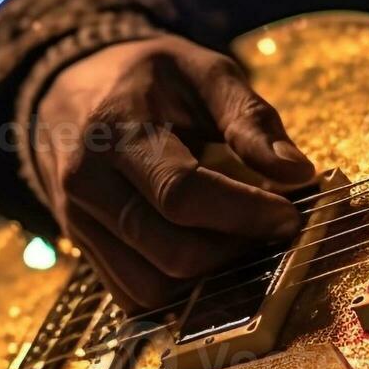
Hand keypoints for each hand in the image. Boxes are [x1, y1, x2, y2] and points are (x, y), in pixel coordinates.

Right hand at [34, 35, 316, 308]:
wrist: (70, 90)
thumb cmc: (149, 78)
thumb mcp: (204, 73)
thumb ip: (251, 119)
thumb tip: (299, 174)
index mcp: (116, 130)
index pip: (182, 193)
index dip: (244, 213)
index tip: (289, 215)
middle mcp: (87, 184)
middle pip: (170, 251)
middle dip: (235, 252)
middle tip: (272, 232)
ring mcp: (78, 223)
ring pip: (153, 287)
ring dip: (211, 279)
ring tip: (243, 244)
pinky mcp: (83, 250)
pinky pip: (134, 295)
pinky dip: (180, 293)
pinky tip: (210, 257)